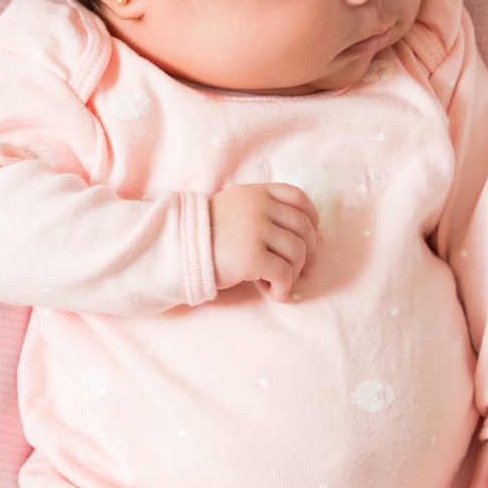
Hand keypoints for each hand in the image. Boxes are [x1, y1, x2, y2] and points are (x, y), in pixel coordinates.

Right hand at [212, 182, 317, 301]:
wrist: (176, 249)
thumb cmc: (205, 235)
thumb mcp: (233, 208)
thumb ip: (261, 210)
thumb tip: (300, 236)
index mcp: (256, 193)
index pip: (298, 198)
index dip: (312, 219)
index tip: (310, 237)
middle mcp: (259, 207)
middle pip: (304, 228)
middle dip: (309, 252)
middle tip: (302, 270)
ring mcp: (256, 230)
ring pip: (298, 252)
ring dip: (295, 272)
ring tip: (278, 282)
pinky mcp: (252, 256)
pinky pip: (284, 274)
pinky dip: (284, 288)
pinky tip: (273, 294)